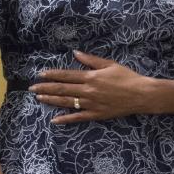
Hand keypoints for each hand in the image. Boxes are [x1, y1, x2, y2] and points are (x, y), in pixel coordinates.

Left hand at [31, 50, 155, 122]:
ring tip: (39, 99)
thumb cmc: (127, 77)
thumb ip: (91, 60)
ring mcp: (91, 104)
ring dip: (51, 101)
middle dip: (45, 88)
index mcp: (91, 77)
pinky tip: (55, 120)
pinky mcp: (96, 115)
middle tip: (32, 89)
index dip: (52, 75)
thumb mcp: (109, 64)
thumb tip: (75, 53)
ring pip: (66, 103)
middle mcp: (88, 90)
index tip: (40, 75)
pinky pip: (78, 118)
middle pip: (62, 89)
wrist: (141, 94)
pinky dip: (66, 119)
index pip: (66, 75)